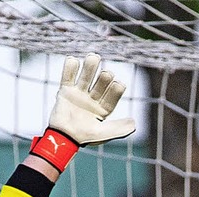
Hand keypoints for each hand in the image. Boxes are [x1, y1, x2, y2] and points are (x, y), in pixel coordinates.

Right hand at [30, 53, 135, 171]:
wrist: (64, 138)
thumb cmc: (86, 137)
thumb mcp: (105, 134)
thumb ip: (119, 129)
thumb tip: (134, 123)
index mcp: (104, 109)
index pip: (113, 96)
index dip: (116, 89)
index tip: (119, 84)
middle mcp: (93, 100)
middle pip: (100, 84)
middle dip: (104, 77)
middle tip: (106, 74)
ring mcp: (79, 94)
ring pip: (86, 77)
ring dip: (90, 67)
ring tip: (94, 57)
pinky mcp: (65, 91)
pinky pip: (67, 77)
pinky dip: (70, 68)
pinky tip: (73, 60)